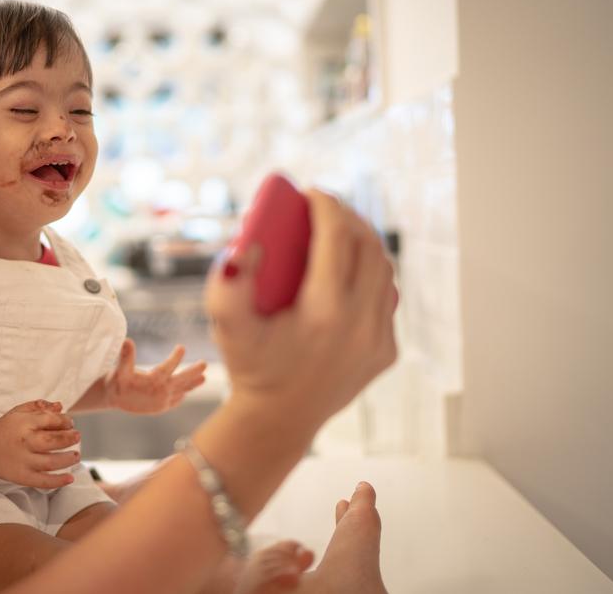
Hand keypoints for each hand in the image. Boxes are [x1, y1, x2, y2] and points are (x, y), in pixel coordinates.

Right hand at [0, 400, 80, 488]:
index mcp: (23, 423)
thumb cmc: (5, 429)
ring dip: (67, 459)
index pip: (50, 420)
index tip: (70, 423)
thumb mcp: (18, 412)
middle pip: (51, 441)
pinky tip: (70, 478)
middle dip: (69, 438)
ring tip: (76, 455)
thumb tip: (60, 406)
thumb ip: (38, 407)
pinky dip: (57, 481)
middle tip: (77, 436)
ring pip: (50, 462)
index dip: (65, 421)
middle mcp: (23, 442)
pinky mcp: (21, 476)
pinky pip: (42, 481)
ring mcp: (22, 461)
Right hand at [105, 339, 206, 413]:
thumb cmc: (116, 382)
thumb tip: (127, 341)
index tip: (182, 348)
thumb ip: (125, 356)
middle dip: (193, 372)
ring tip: (204, 378)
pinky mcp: (160, 407)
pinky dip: (182, 394)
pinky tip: (187, 391)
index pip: (167, 367)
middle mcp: (160, 392)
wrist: (112, 400)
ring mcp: (162, 401)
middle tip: (205, 364)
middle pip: (181, 380)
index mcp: (152, 382)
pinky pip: (176, 400)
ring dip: (193, 383)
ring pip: (181, 390)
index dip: (175, 357)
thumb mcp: (120, 369)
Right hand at [204, 189, 396, 426]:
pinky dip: (372, 273)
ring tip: (338, 228)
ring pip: (383, 271)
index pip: (336, 239)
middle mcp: (360, 325)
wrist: (278, 420)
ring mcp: (378, 340)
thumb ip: (226, 287)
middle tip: (323, 206)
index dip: (326, 206)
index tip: (311, 192)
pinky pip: (386, 298)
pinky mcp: (386, 351)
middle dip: (348, 217)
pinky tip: (351, 265)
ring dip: (364, 242)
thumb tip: (246, 246)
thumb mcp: (228, 328)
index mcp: (325, 313)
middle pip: (367, 248)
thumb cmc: (250, 367)